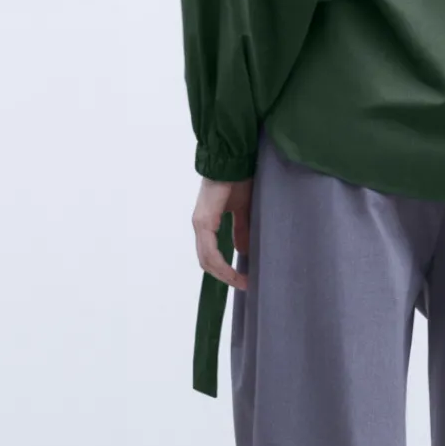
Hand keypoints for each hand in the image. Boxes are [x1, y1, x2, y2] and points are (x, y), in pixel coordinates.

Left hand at [194, 173, 253, 291]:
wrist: (234, 160)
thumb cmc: (239, 179)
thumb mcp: (243, 210)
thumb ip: (241, 229)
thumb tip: (242, 251)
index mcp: (207, 223)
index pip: (211, 254)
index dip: (225, 270)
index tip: (243, 280)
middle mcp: (200, 225)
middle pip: (207, 262)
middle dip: (225, 277)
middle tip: (244, 285)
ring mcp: (200, 224)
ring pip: (207, 259)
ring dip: (224, 275)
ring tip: (242, 282)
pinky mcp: (204, 221)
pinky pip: (210, 251)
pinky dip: (222, 265)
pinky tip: (234, 271)